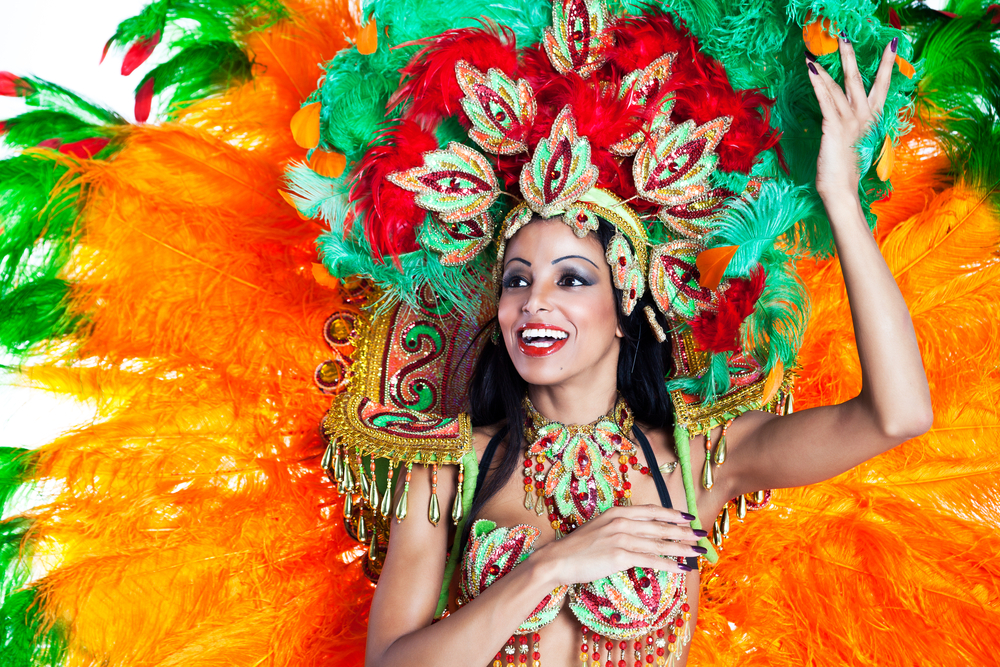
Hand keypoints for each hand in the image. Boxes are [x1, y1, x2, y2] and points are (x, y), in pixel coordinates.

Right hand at [533, 505, 704, 586]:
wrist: (557, 560)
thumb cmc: (577, 547)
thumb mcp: (599, 529)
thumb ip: (619, 528)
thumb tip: (638, 535)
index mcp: (617, 513)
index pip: (651, 511)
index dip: (672, 514)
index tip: (688, 518)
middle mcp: (621, 522)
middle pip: (660, 526)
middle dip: (684, 532)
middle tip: (702, 536)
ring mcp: (621, 538)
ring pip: (659, 543)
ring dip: (682, 548)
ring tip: (698, 552)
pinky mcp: (620, 556)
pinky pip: (651, 560)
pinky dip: (669, 564)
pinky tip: (682, 568)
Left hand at [807, 37, 896, 198]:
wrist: (842, 190)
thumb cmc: (846, 171)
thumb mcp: (852, 143)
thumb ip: (850, 127)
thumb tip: (840, 118)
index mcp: (872, 119)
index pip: (881, 86)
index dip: (887, 65)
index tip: (892, 45)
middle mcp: (864, 116)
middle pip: (860, 79)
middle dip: (851, 56)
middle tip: (845, 35)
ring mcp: (850, 121)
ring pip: (840, 86)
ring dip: (826, 67)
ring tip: (815, 51)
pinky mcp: (834, 127)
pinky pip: (825, 100)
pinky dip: (818, 84)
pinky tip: (811, 70)